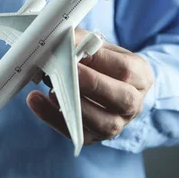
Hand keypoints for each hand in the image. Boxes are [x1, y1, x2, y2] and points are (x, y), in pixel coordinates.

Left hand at [26, 28, 153, 144]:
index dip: (101, 60)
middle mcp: (134, 103)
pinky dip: (54, 117)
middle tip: (70, 72)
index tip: (77, 50)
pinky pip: (77, 134)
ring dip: (76, 106)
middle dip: (94, 85)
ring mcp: (117, 123)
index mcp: (140, 76)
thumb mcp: (101, 47)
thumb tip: (63, 40)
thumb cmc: (104, 63)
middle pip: (122, 99)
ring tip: (53, 89)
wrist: (110, 86)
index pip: (125, 69)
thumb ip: (84, 41)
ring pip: (103, 123)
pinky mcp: (96, 137)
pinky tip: (37, 100)